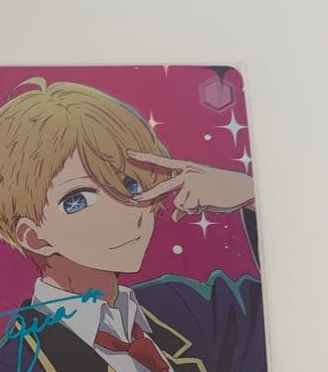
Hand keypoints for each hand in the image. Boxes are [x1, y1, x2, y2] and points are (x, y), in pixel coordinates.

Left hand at [127, 151, 254, 222]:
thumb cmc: (222, 190)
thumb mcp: (201, 192)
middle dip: (148, 196)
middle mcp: (187, 172)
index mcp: (187, 167)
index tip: (128, 153)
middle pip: (163, 189)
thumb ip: (186, 201)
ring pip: (180, 205)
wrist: (243, 188)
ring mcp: (192, 182)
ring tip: (206, 200)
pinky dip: (198, 210)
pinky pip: (189, 210)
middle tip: (134, 199)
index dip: (144, 158)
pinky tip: (209, 202)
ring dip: (192, 208)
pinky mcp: (198, 193)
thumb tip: (175, 218)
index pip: (162, 162)